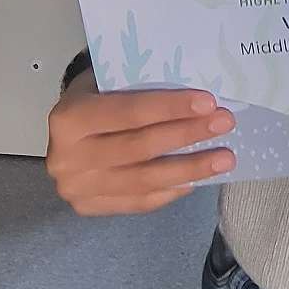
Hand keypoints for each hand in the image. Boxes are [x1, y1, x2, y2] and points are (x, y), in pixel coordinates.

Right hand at [45, 71, 235, 214]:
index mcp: (68, 118)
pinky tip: (197, 179)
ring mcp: (77, 188)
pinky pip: (139, 202)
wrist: (64, 130)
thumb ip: (138, 89)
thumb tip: (195, 100)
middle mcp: (67, 158)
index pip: (128, 113)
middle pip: (139, 149)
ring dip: (190, 169)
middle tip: (225, 124)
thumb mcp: (106, 81)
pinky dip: (171, 190)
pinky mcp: (89, 208)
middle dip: (187, 135)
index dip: (169, 108)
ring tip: (224, 158)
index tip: (208, 103)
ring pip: (144, 181)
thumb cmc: (94, 98)